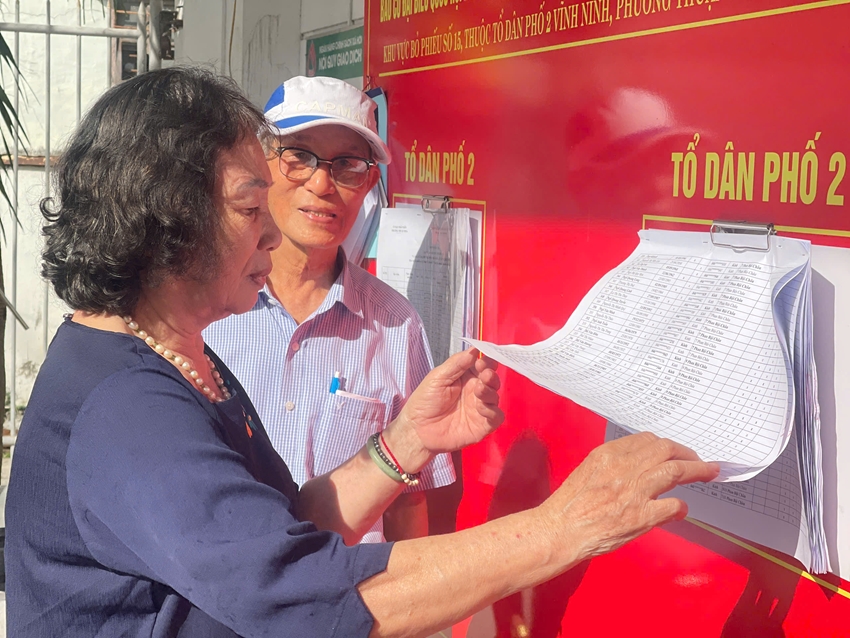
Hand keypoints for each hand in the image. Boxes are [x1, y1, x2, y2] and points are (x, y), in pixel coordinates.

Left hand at [386, 349, 502, 469]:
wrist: (417, 430)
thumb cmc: (424, 402)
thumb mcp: (437, 377)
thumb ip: (456, 363)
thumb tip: (473, 349)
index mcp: (465, 377)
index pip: (482, 365)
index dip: (486, 361)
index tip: (482, 360)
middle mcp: (475, 391)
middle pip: (491, 379)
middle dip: (490, 374)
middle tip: (484, 373)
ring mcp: (479, 408)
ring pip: (495, 396)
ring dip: (490, 390)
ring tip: (479, 389)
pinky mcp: (482, 425)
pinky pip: (496, 416)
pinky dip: (492, 410)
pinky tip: (480, 407)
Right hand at [539, 432, 719, 563]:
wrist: (560, 530)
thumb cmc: (571, 503)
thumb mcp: (589, 470)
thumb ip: (615, 464)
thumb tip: (643, 464)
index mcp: (608, 454)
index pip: (646, 439)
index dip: (666, 444)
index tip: (675, 451)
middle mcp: (623, 468)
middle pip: (666, 449)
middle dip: (687, 453)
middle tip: (698, 461)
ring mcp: (633, 491)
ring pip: (675, 471)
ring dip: (697, 470)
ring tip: (709, 472)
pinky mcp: (640, 516)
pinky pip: (672, 505)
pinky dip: (681, 506)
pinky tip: (681, 509)